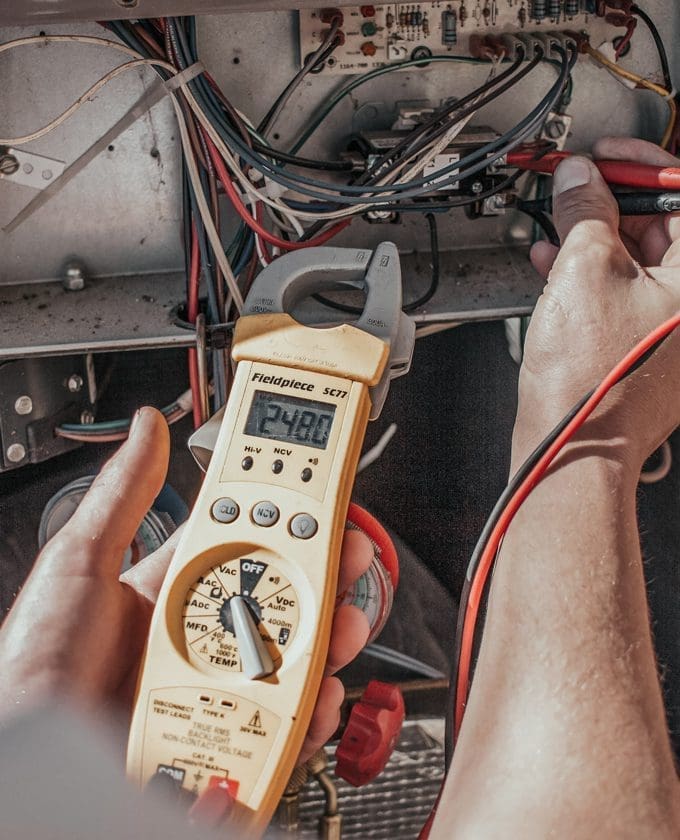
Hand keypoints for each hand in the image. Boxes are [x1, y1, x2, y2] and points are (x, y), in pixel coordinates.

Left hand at [0, 407, 371, 763]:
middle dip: (326, 577)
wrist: (33, 752)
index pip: (244, 545)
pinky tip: (317, 695)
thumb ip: (122, 495)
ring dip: (331, 640)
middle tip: (348, 556)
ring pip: (294, 659)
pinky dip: (313, 712)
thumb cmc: (37, 663)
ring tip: (342, 624)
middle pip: (282, 601)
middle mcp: (200, 639)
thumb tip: (147, 430)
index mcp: (172, 593)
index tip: (318, 502)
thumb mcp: (80, 563)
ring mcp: (216, 689)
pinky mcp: (226, 740)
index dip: (287, 522)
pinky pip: (284, 724)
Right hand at [515, 139, 679, 471]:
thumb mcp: (583, 271)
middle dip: (614, 203)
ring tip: (555, 224)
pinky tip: (552, 264)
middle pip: (664, 229)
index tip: (607, 156)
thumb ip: (586, 212)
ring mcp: (675, 331)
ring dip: (595, 237)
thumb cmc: (591, 382)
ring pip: (639, 262)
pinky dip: (590, 275)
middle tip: (575, 188)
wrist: (573, 450)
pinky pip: (624, 295)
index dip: (642, 166)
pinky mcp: (647, 350)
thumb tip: (581, 178)